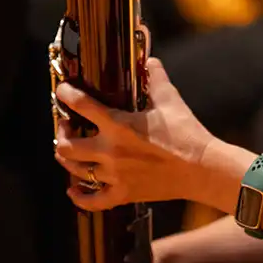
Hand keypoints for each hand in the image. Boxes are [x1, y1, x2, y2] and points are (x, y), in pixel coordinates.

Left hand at [54, 57, 214, 211]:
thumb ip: (156, 77)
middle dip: (61, 132)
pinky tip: (74, 190)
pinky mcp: (123, 194)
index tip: (62, 90)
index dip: (67, 95)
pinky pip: (92, 201)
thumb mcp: (170, 99)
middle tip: (66, 125)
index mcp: (118, 125)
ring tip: (68, 150)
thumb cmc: (186, 133)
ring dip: (66, 159)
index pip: (82, 105)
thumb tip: (150, 61)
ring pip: (75, 170)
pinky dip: (79, 197)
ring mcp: (114, 175)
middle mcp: (110, 150)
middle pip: (66, 145)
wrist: (201, 168)